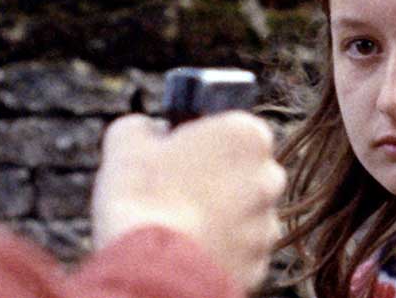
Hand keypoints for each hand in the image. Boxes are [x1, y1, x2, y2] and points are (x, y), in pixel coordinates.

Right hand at [93, 112, 286, 288]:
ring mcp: (267, 225)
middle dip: (217, 179)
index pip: (234, 129)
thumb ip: (145, 126)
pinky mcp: (260, 264)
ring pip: (244, 214)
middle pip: (245, 172)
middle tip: (176, 190)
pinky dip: (219, 250)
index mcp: (247, 135)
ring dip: (220, 217)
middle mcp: (268, 178)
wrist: (153, 269)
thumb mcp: (126, 141)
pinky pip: (240, 251)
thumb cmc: (143, 196)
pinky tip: (189, 250)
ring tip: (178, 226)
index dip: (203, 140)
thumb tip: (149, 131)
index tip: (178, 155)